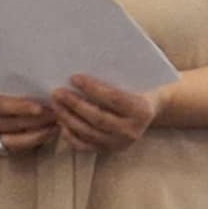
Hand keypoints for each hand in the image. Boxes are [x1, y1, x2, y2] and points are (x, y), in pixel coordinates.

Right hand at [0, 83, 56, 155]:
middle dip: (36, 120)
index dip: (20, 107)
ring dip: (38, 133)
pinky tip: (47, 133)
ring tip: (57, 124)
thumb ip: (3, 84)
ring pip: (14, 140)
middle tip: (57, 113)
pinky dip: (32, 141)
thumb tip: (36, 80)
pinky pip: (14, 148)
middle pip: (10, 124)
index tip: (41, 107)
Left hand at [50, 74, 167, 152]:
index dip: (92, 88)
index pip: (113, 98)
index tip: (74, 77)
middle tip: (57, 92)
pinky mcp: (109, 150)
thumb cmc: (140, 87)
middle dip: (75, 104)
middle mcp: (132, 131)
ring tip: (55, 104)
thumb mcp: (135, 78)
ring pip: (89, 132)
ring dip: (68, 118)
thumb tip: (88, 57)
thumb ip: (117, 73)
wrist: (152, 110)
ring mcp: (120, 143)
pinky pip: (85, 146)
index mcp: (142, 110)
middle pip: (98, 118)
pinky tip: (61, 123)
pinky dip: (70, 136)